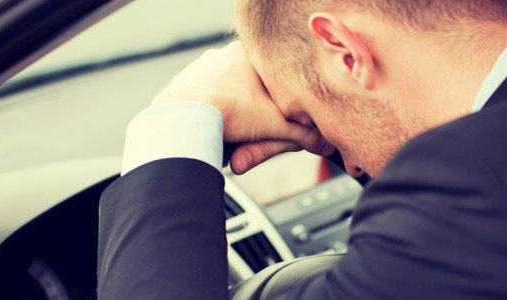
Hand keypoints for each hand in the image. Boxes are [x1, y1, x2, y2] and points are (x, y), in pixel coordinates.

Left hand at [153, 42, 333, 173]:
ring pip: (226, 100)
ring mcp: (198, 69)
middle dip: (254, 117)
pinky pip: (203, 106)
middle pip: (250, 92)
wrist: (180, 122)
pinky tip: (212, 136)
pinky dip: (210, 121)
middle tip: (255, 135)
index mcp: (249, 55)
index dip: (283, 100)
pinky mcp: (180, 86)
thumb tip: (326, 145)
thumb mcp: (279, 128)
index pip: (275, 75)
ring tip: (233, 141)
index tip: (282, 117)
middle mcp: (222, 55)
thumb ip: (305, 135)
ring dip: (232, 121)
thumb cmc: (231, 116)